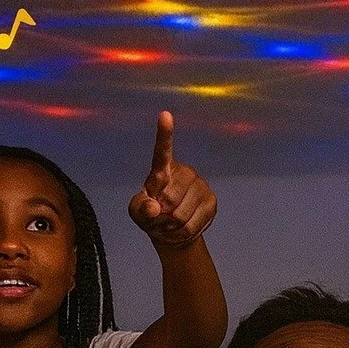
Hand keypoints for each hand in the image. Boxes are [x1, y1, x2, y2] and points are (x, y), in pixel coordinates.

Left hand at [128, 112, 216, 246]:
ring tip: (169, 223)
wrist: (173, 231)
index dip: (164, 134)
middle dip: (161, 215)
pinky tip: (182, 227)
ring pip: (181, 213)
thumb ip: (140, 209)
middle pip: (170, 197)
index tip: (165, 115)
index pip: (162, 151)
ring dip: (171, 225)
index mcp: (162, 169)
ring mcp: (200, 185)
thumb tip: (154, 207)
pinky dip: (183, 232)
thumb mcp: (137, 213)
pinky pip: (193, 224)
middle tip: (159, 218)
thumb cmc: (151, 215)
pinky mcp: (211, 201)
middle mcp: (184, 172)